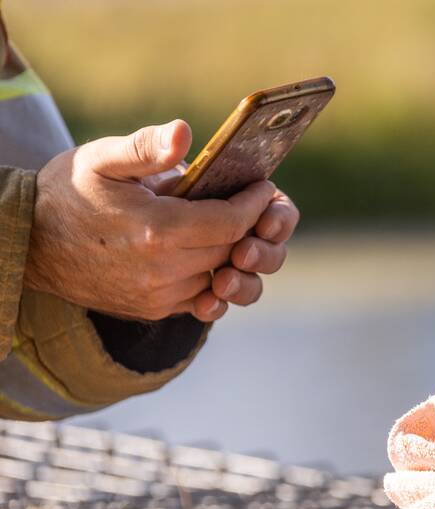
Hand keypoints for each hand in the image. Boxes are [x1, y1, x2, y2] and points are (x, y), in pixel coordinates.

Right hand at [26, 119, 287, 321]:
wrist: (29, 243)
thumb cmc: (68, 193)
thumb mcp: (102, 158)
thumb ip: (147, 147)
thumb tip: (185, 132)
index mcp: (157, 230)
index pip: (230, 221)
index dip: (254, 204)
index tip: (265, 186)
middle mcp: (162, 271)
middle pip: (231, 249)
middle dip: (251, 226)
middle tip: (260, 205)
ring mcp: (159, 297)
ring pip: (221, 276)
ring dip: (234, 253)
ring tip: (237, 228)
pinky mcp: (153, 310)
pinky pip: (203, 298)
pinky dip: (214, 276)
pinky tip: (212, 254)